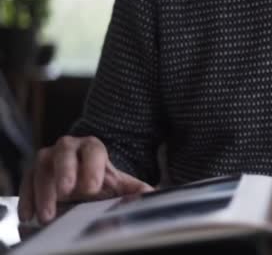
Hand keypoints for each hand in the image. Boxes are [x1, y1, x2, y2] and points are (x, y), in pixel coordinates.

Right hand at [18, 136, 152, 223]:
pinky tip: (29, 215)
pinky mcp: (34, 170)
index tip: (92, 188)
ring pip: (42, 167)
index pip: (94, 151)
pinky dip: (27, 198)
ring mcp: (49, 157)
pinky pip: (27, 181)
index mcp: (93, 147)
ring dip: (43, 191)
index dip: (93, 167)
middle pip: (64, 152)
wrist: (82, 175)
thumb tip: (154, 195)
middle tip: (67, 191)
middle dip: (65, 171)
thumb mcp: (118, 184)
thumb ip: (134, 189)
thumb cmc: (100, 178)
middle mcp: (69, 147)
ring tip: (47, 215)